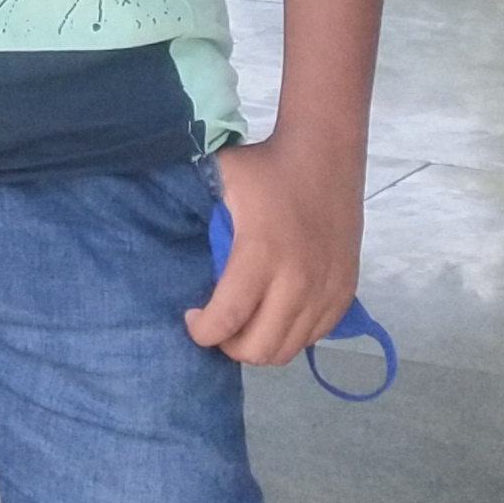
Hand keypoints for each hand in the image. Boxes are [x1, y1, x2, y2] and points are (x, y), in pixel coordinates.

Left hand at [185, 133, 365, 367]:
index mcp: (261, 254)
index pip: (227, 320)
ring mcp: (326, 290)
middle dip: (228, 344)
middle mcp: (298, 280)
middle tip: (219, 322)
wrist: (325, 152)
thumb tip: (158, 235)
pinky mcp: (344, 291)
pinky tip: (276, 312)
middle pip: (258, 349)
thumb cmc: (266, 166)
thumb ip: (192, 211)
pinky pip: (314, 338)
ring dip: (260, 343)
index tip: (192, 317)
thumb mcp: (219, 180)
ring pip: (287, 350)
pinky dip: (291, 335)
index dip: (202, 332)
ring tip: (246, 320)